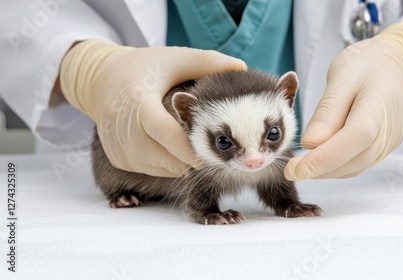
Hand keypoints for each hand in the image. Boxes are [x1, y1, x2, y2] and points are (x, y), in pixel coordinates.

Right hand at [60, 40, 245, 176]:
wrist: (100, 80)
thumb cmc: (143, 68)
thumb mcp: (173, 59)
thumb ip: (206, 62)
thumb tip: (240, 66)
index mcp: (138, 103)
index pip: (165, 134)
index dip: (189, 147)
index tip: (211, 154)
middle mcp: (124, 130)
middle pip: (167, 158)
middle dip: (192, 156)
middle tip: (209, 146)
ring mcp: (119, 148)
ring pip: (163, 168)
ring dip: (182, 161)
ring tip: (188, 141)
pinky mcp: (118, 159)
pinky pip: (153, 170)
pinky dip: (168, 163)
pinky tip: (170, 145)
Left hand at [285, 23, 402, 179]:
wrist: (392, 66)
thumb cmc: (363, 67)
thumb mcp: (339, 79)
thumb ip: (326, 113)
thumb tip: (309, 145)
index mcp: (379, 104)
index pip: (355, 138)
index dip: (325, 158)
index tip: (295, 169)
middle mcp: (390, 130)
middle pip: (355, 159)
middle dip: (320, 169)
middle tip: (290, 169)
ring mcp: (390, 142)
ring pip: (356, 167)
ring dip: (326, 171)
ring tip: (301, 164)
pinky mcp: (385, 149)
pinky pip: (358, 163)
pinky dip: (336, 166)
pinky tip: (320, 158)